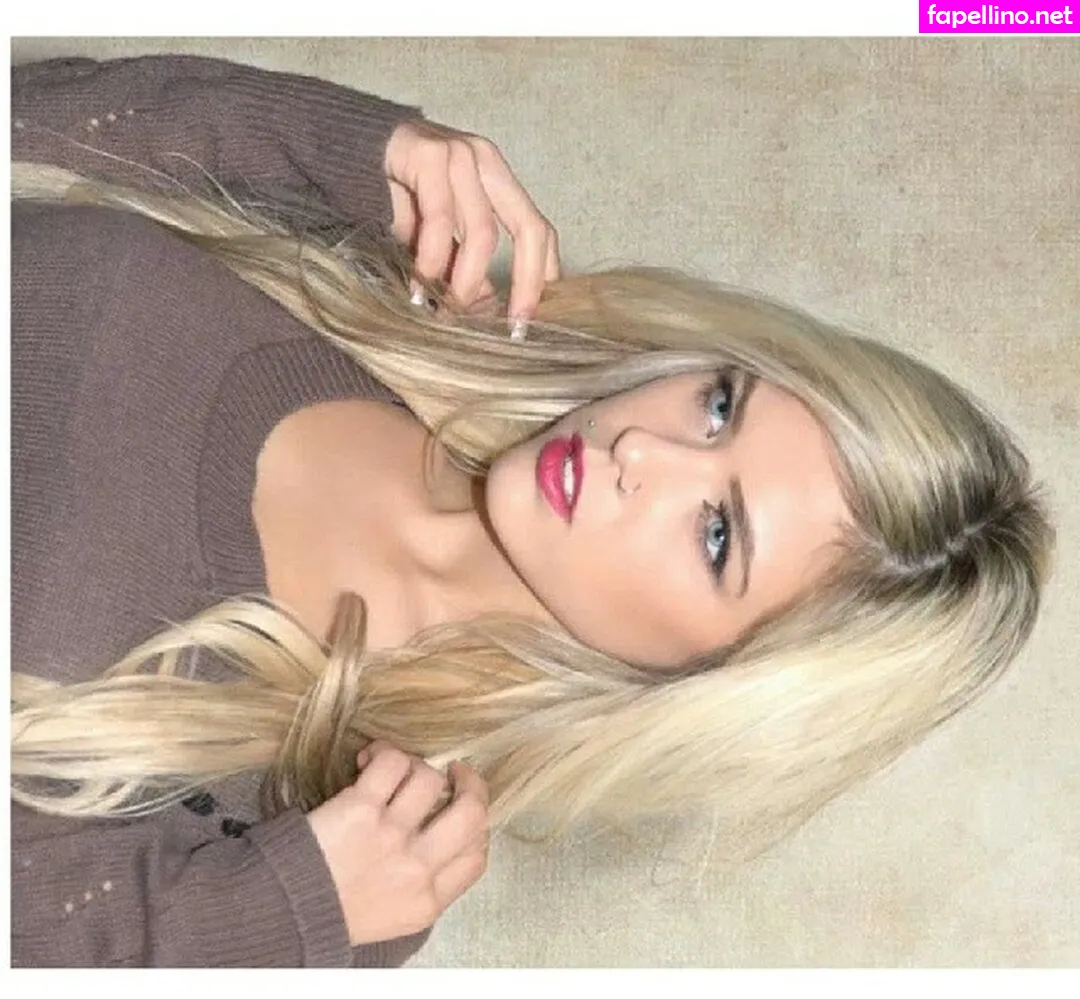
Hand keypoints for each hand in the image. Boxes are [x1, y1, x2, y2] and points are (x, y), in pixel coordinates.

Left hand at [306, 741, 488, 945]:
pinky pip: (393, 763)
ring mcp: (390, 837)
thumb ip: (426, 884)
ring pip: (430, 780)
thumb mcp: (394, 915)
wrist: (281, 911)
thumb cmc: (334, 911)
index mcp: (426, 902)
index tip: (459, 811)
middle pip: (471, 814)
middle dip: (471, 784)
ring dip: (417, 766)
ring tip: (398, 767)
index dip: (477, 827)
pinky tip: (369, 759)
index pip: (476, 857)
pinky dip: (385, 752)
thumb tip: (444, 836)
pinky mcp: (361, 809)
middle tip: (456, 773)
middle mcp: (416, 869)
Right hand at [385, 118, 559, 323]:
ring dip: (466, 281)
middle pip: (530, 228)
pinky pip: (439, 220)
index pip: (540, 230)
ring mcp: (460, 154)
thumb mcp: (439, 236)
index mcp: (497, 180)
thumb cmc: (396, 194)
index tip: (530, 319)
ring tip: (449, 311)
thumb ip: (464, 266)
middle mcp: (487, 163)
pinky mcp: (428, 154)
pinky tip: (420, 287)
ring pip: (483, 232)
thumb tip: (490, 310)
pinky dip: (432, 260)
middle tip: (511, 327)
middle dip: (526, 284)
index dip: (543, 277)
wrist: (342, 149)